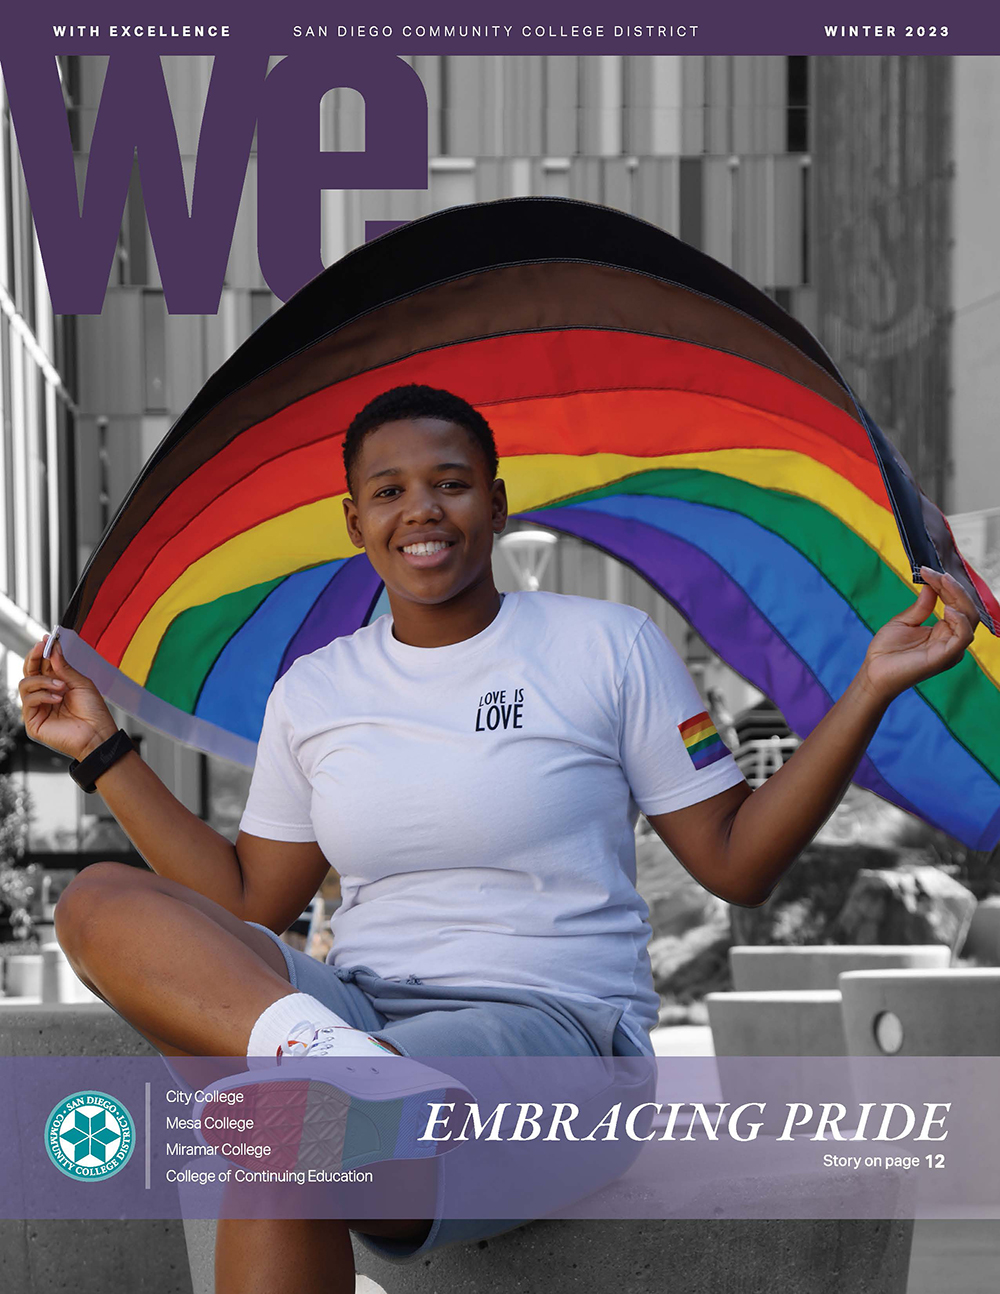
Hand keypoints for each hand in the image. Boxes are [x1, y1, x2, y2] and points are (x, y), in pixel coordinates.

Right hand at [19, 638, 117, 761]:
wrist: (99, 734)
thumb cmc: (93, 712)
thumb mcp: (80, 683)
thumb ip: (64, 667)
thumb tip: (53, 648)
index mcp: (56, 685)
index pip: (41, 666)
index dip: (41, 652)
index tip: (46, 640)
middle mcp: (45, 695)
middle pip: (28, 672)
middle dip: (34, 658)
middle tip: (42, 649)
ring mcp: (38, 708)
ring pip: (25, 684)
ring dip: (43, 680)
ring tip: (61, 686)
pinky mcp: (33, 721)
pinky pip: (29, 701)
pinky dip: (43, 695)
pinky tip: (57, 698)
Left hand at [859, 566, 977, 703]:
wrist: (874, 671)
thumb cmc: (887, 650)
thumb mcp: (904, 621)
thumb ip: (922, 606)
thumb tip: (931, 585)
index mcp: (944, 632)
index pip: (956, 604)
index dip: (945, 586)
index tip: (928, 571)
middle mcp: (951, 640)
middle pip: (967, 609)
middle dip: (953, 587)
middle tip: (934, 573)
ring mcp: (951, 649)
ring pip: (970, 619)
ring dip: (958, 597)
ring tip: (942, 582)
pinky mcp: (946, 657)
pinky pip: (963, 637)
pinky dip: (960, 621)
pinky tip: (948, 609)